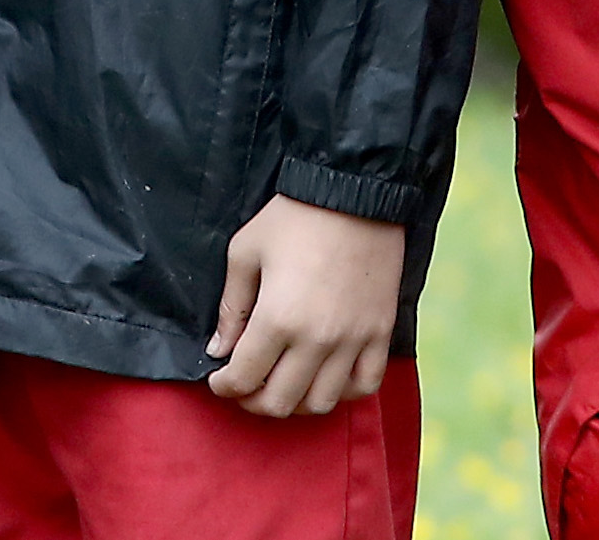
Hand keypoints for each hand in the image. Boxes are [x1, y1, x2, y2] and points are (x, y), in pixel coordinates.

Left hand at [207, 196, 403, 417]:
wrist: (354, 194)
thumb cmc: (292, 218)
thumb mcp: (245, 253)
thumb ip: (231, 307)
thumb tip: (218, 349)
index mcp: (278, 319)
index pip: (245, 377)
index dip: (224, 387)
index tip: (217, 380)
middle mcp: (318, 340)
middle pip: (282, 401)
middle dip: (253, 401)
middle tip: (242, 387)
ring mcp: (354, 341)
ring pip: (322, 403)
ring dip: (295, 403)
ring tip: (280, 384)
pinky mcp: (381, 334)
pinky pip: (365, 385)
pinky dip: (341, 392)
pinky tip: (323, 378)